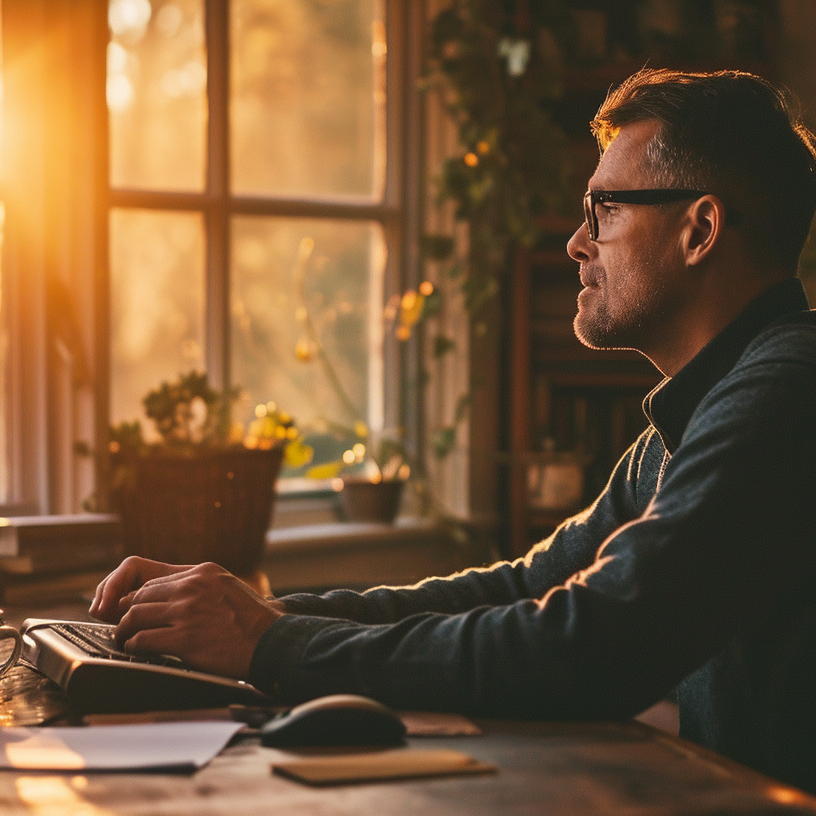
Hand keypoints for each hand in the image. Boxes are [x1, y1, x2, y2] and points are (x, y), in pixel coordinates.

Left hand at [89, 557, 284, 678]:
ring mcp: (187, 612)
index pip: (155, 581)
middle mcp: (192, 587)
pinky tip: (136, 651)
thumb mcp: (228, 587)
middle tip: (123, 627)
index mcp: (203, 572)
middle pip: (141, 597)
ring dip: (125, 630)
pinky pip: (143, 640)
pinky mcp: (184, 638)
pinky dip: (134, 646)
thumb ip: (201, 587)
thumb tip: (173, 597)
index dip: (138, 597)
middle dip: (127, 613)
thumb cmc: (252, 620)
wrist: (270, 642)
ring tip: (124, 640)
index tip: (132, 609)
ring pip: (136, 616)